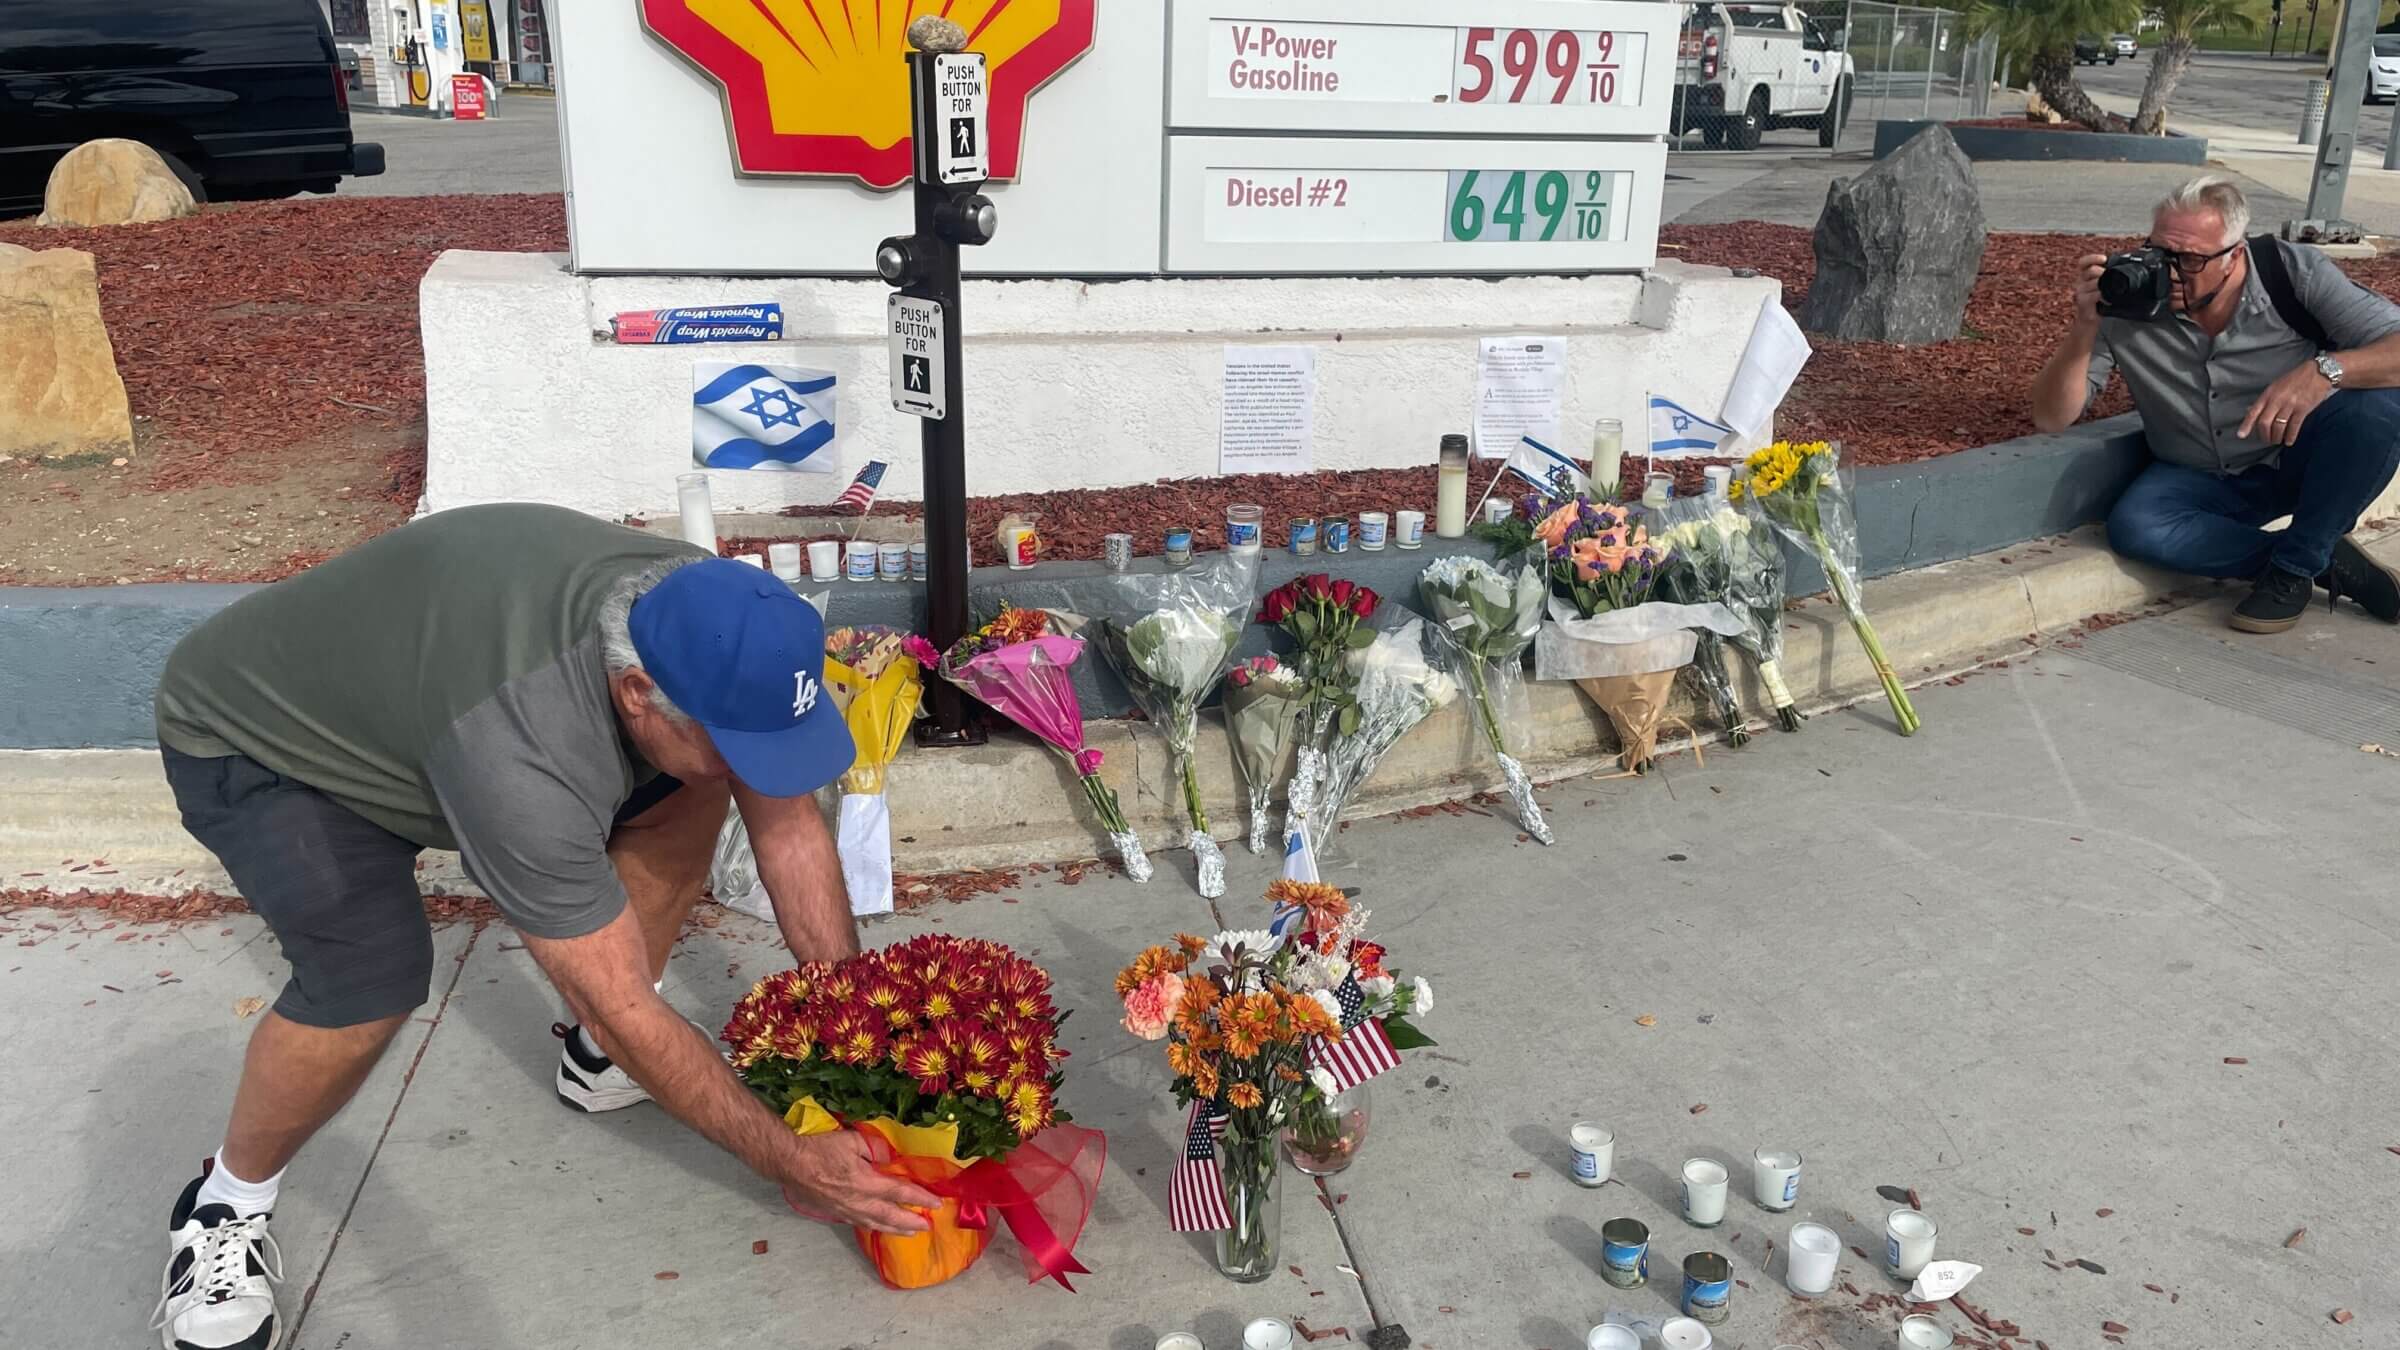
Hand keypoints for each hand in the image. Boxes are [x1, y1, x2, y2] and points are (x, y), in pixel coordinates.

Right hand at [777, 1130, 938, 1234]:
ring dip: (895, 1229)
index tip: (937, 1204)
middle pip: (890, 1215)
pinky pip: (860, 1223)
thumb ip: (875, 1148)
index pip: (899, 1193)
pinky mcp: (835, 1212)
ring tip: (911, 1233)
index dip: (920, 1199)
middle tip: (927, 1226)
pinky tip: (880, 1228)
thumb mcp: (852, 1139)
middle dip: (911, 1221)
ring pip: (875, 1223)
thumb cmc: (820, 1148)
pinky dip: (875, 1227)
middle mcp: (858, 1201)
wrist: (789, 1162)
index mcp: (865, 1182)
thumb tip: (890, 1156)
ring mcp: (846, 1210)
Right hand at [2071, 253, 2106, 325]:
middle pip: (2090, 270)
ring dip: (2105, 285)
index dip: (2092, 258)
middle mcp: (2080, 282)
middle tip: (2113, 278)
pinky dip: (2103, 295)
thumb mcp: (2103, 287)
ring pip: (2094, 282)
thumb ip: (2108, 277)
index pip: (2084, 262)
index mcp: (2085, 276)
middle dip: (2103, 273)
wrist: (2090, 321)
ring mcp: (2080, 292)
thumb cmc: (2099, 302)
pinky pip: (2095, 294)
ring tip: (2111, 291)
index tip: (2104, 258)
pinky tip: (2108, 299)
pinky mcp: (2082, 302)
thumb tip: (2124, 267)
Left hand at [2238, 360, 2334, 445]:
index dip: (2246, 425)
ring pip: (2278, 427)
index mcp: (2268, 394)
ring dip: (2276, 437)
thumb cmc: (2294, 379)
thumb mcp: (2275, 386)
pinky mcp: (2303, 409)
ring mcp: (2290, 405)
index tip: (2241, 435)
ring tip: (2276, 440)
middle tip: (2266, 440)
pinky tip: (2288, 441)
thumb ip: (2264, 399)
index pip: (2254, 412)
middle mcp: (2277, 400)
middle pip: (2265, 423)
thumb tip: (2250, 410)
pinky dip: (2290, 436)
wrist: (2318, 373)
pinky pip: (2294, 426)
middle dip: (2264, 435)